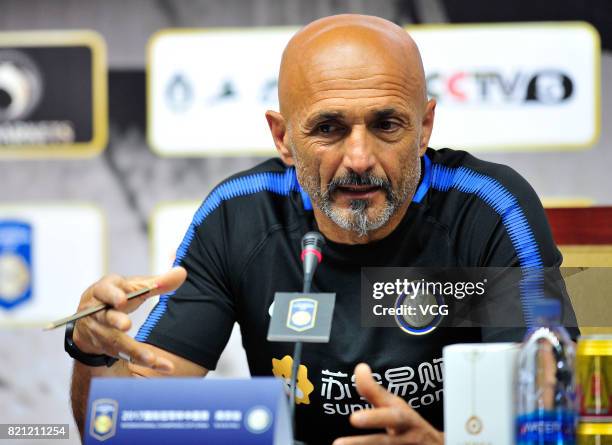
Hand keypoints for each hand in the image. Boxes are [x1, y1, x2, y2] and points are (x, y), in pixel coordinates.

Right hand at [72, 267, 186, 372]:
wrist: (88, 319)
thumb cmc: (116, 296)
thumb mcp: (133, 286)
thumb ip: (157, 282)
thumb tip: (182, 272)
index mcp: (103, 291)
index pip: (105, 290)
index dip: (113, 295)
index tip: (123, 299)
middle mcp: (97, 312)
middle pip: (106, 317)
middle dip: (115, 321)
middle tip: (126, 325)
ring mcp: (99, 332)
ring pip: (115, 342)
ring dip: (133, 351)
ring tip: (150, 358)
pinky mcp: (106, 348)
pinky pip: (125, 357)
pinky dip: (144, 361)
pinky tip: (163, 366)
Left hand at [333, 363, 443, 444]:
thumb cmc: (408, 424)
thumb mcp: (395, 406)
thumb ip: (374, 391)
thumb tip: (360, 368)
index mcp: (405, 420)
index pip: (393, 418)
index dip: (374, 418)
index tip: (354, 419)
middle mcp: (408, 438)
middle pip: (386, 443)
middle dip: (365, 443)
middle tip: (337, 444)